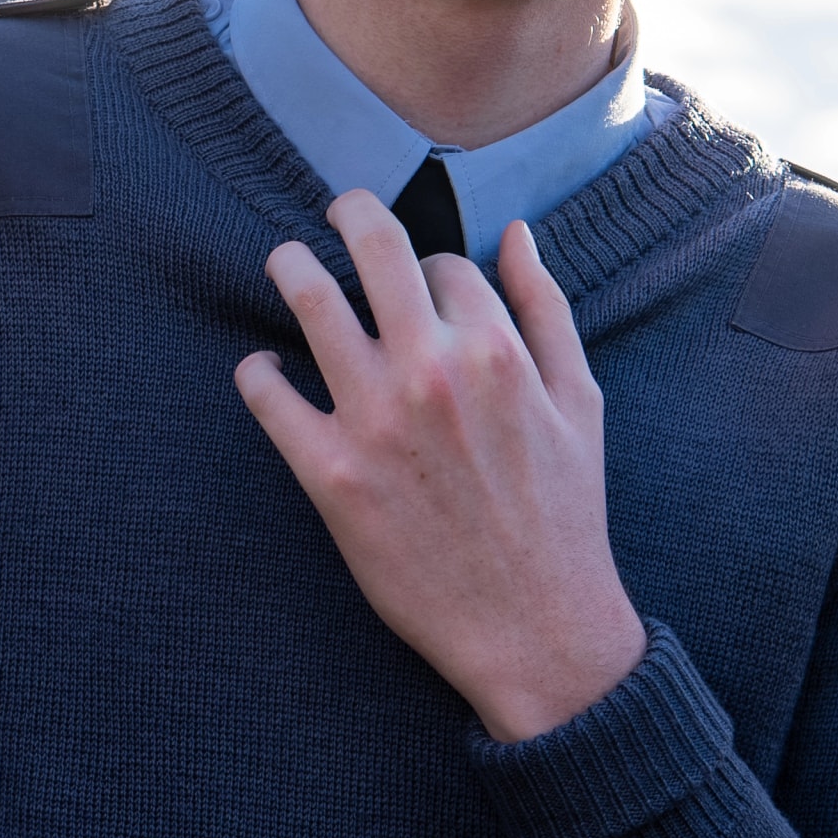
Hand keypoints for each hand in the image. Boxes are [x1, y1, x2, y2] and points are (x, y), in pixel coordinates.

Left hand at [231, 193, 645, 742]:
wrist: (536, 625)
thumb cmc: (563, 513)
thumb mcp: (580, 402)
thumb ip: (546, 309)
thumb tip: (514, 231)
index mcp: (495, 349)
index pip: (440, 263)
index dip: (428, 271)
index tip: (421, 292)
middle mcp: (430, 370)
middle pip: (371, 245)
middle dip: (348, 213)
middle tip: (334, 212)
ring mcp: (374, 419)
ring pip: (306, 298)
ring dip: (290, 267)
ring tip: (287, 265)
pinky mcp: (329, 473)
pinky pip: (266, 392)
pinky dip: (258, 371)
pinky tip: (266, 372)